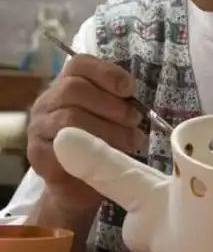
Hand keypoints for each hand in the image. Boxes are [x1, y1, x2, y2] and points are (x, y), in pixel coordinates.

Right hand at [27, 54, 144, 216]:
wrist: (76, 186)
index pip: (79, 64)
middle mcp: (47, 101)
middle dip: (110, 104)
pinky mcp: (37, 154)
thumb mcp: (110, 118)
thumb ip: (118, 104)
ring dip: (107, 129)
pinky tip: (110, 158)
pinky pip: (64, 148)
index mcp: (65, 84)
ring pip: (70, 118)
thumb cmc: (98, 144)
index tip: (130, 89)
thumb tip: (137, 106)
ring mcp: (38, 127)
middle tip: (134, 120)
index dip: (107, 72)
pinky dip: (92, 151)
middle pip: (73, 88)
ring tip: (131, 141)